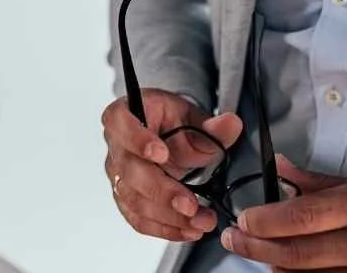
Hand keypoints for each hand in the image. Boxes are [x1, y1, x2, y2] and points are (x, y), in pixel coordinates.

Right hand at [101, 91, 244, 242]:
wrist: (165, 137)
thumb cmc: (169, 122)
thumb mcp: (192, 116)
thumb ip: (212, 126)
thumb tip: (229, 124)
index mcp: (124, 115)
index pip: (121, 124)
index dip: (138, 140)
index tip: (161, 154)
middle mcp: (116, 146)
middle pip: (128, 171)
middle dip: (161, 191)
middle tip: (188, 204)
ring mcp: (117, 175)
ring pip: (133, 200)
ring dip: (168, 216)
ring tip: (198, 221)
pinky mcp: (125, 199)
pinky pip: (139, 219)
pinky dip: (165, 228)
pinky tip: (187, 230)